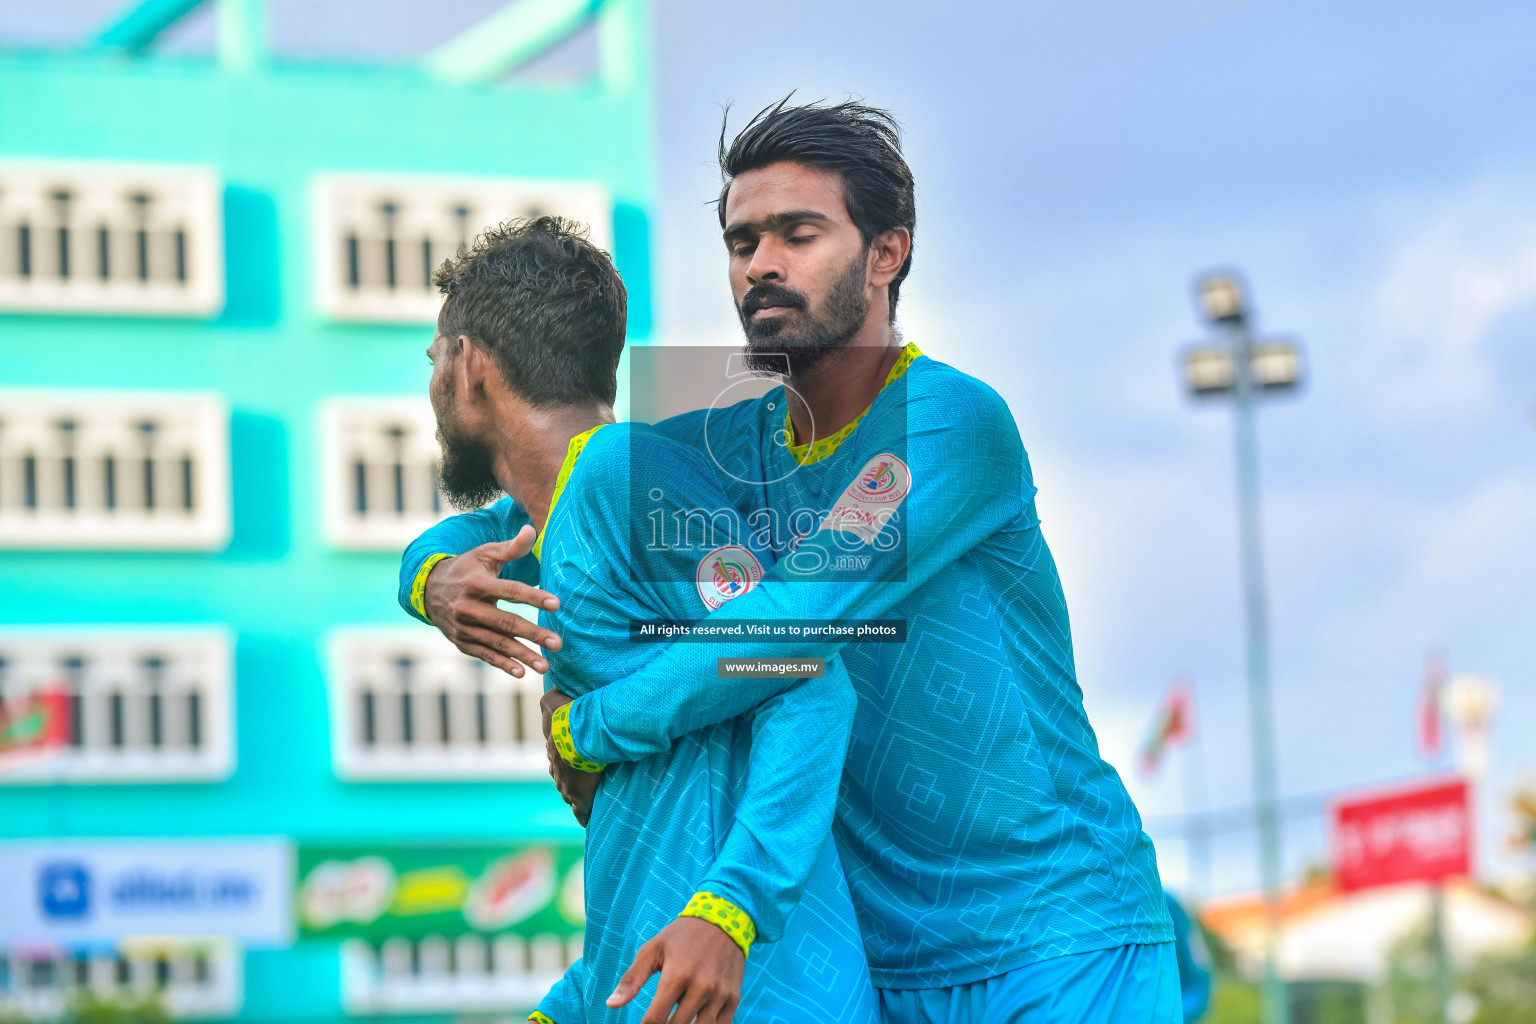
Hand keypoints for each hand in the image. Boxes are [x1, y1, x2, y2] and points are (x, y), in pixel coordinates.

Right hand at [424, 526, 562, 676]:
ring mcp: (464, 628)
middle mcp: (468, 608)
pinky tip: (521, 673)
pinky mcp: (462, 642)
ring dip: (522, 656)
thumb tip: (533, 529)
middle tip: (557, 643)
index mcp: (477, 584)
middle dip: (533, 633)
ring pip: (498, 644)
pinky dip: (503, 665)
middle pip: (506, 623)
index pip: (510, 591)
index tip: (556, 604)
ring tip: (545, 665)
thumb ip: (511, 547)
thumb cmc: (466, 568)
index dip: (534, 597)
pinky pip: (485, 655)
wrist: (428, 590)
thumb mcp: (484, 554)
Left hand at [541, 689, 599, 825]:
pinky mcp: (579, 800)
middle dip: (571, 777)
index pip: (556, 759)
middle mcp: (557, 772)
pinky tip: (587, 818)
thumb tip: (548, 691)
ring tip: (590, 792)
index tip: (575, 758)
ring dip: (578, 793)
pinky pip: (581, 813)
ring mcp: (567, 788)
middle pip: (563, 777)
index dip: (566, 758)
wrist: (580, 740)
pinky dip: (584, 815)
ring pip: (570, 794)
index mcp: (552, 752)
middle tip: (586, 775)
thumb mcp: (553, 703)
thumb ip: (549, 699)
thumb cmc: (569, 720)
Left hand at [608, 917, 743, 1023]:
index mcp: (677, 974)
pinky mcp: (733, 998)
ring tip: (675, 1020)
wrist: (724, 920)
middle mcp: (701, 987)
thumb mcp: (653, 950)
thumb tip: (611, 1004)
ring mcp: (720, 994)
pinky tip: (694, 1021)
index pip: (655, 1019)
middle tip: (660, 1020)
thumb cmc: (682, 936)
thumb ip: (632, 979)